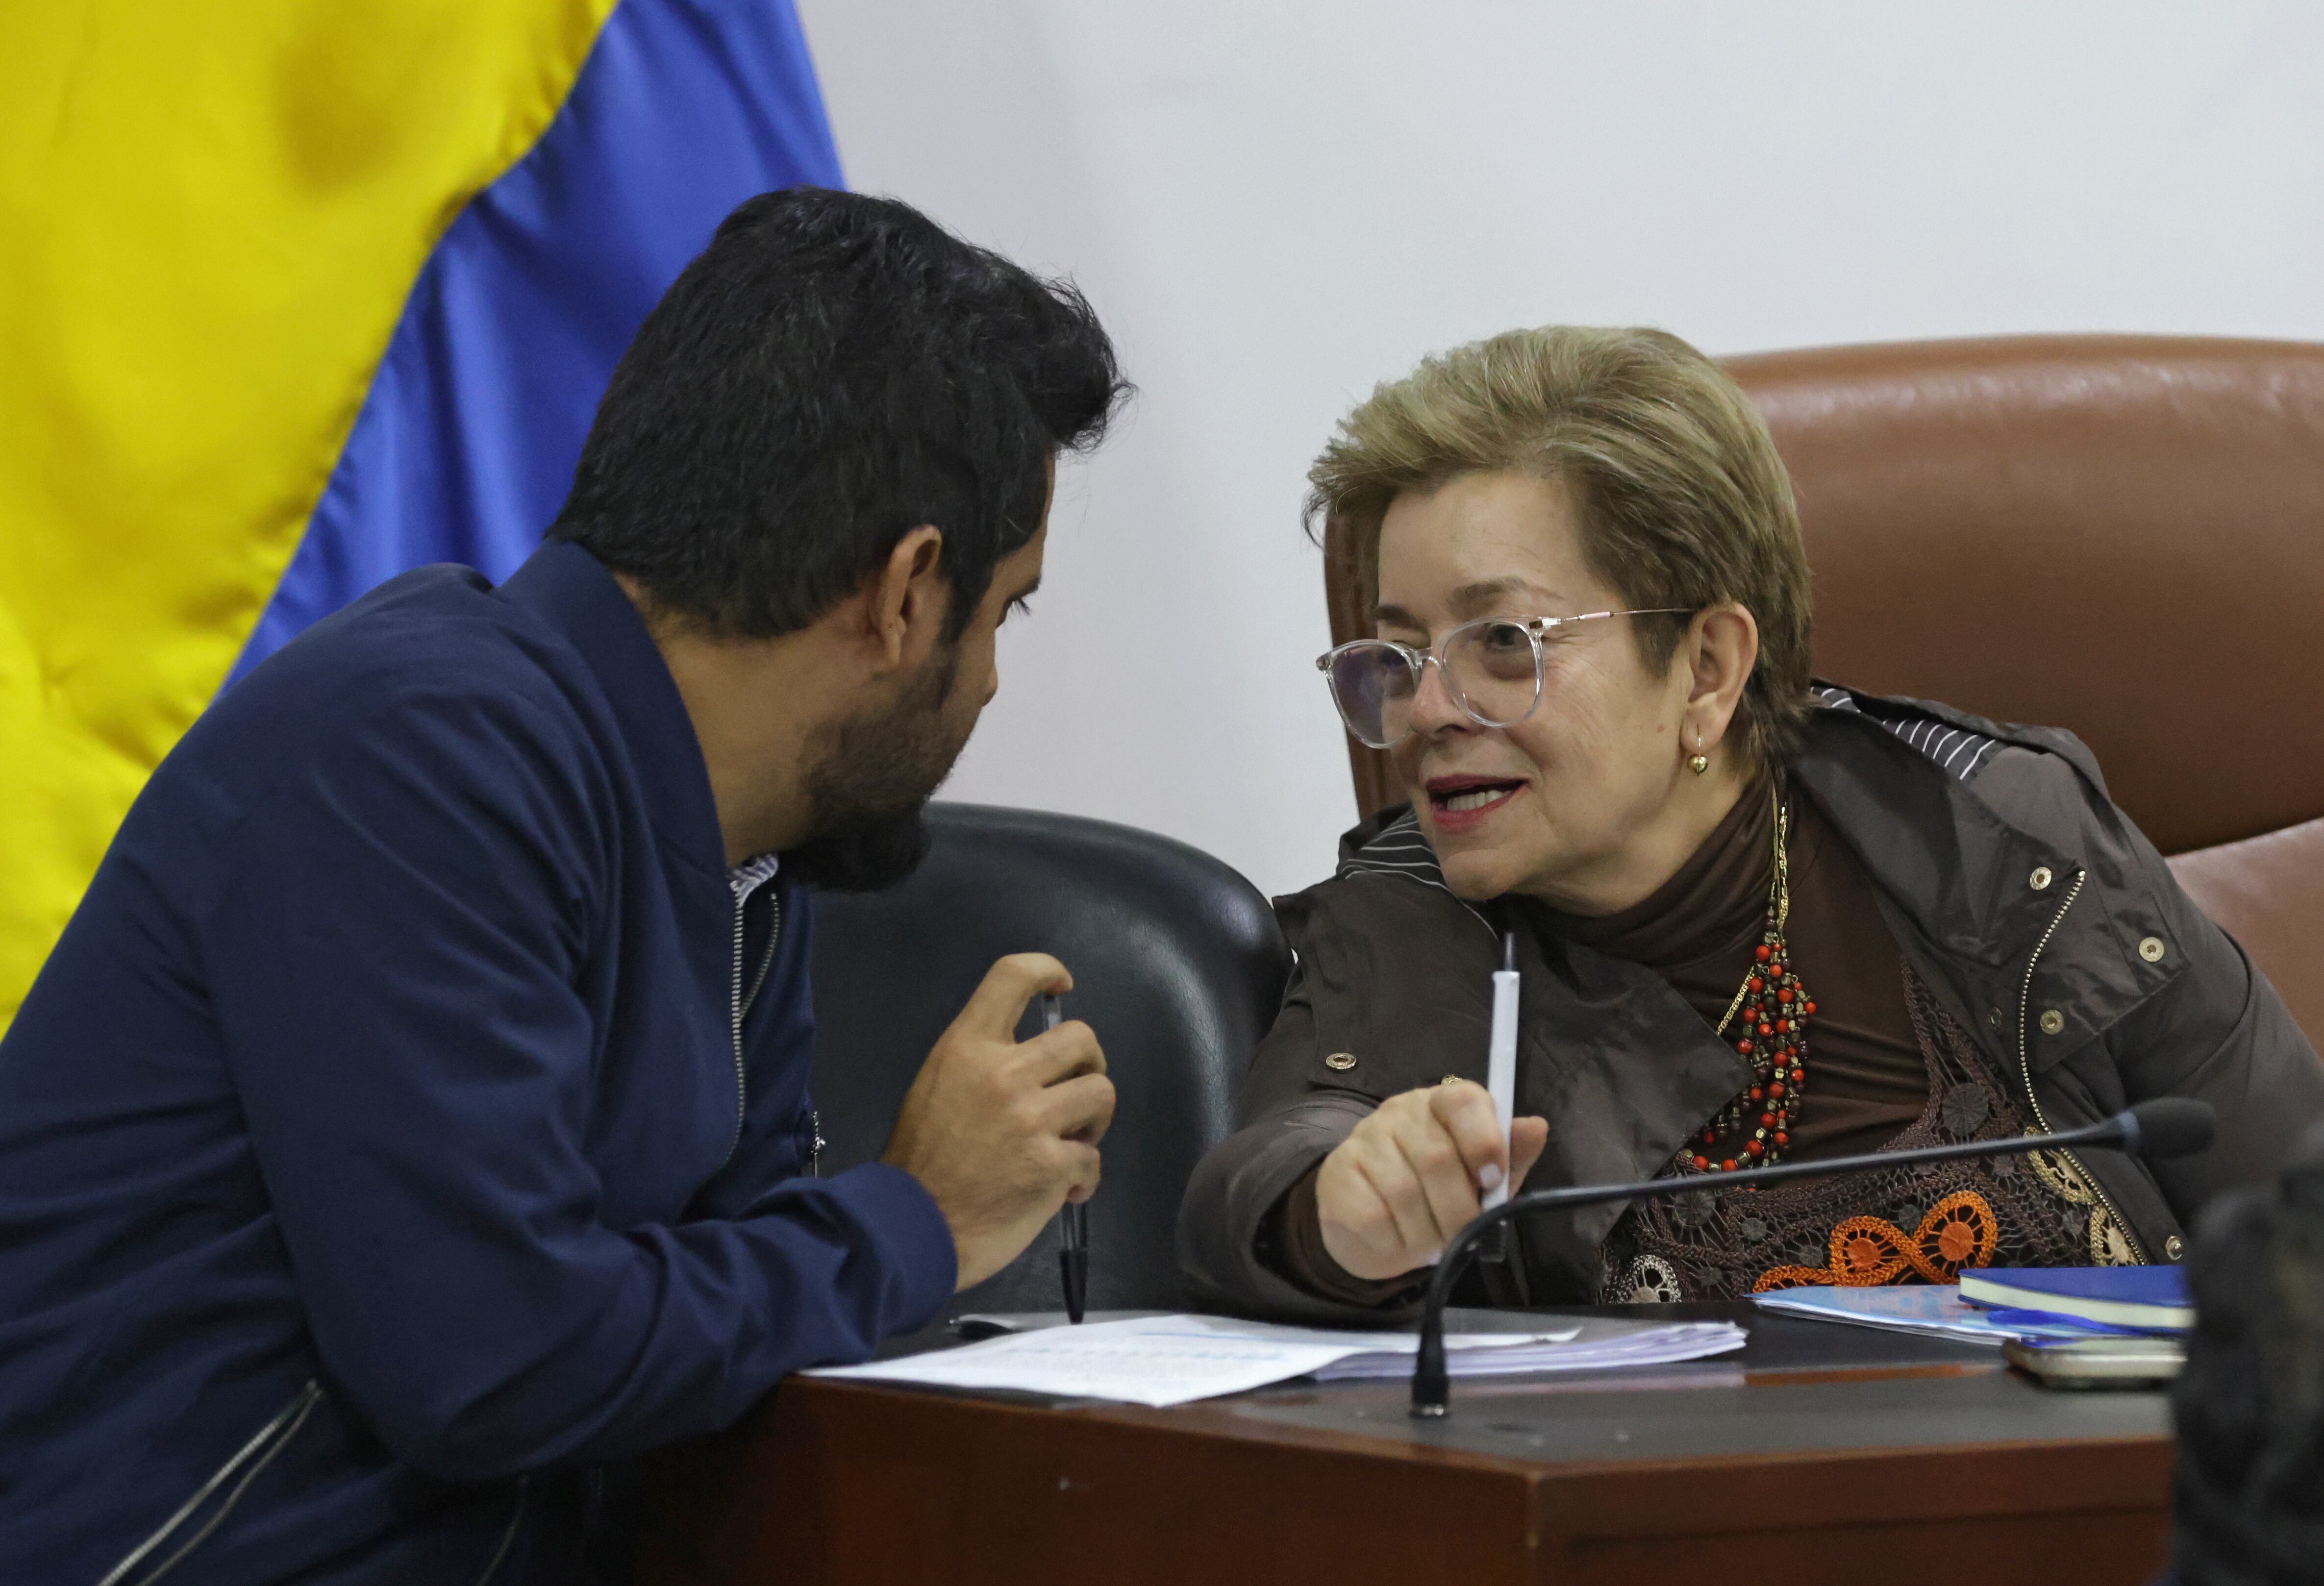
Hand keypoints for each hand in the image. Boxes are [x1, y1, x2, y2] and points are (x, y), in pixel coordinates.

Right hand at [882, 953, 1114, 1290]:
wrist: (909, 1229)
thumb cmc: (918, 1163)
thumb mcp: (935, 1089)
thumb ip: (980, 1067)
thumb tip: (1032, 1068)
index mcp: (967, 1048)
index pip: (1012, 977)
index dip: (1046, 969)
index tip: (1062, 984)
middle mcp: (1004, 1074)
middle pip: (1082, 1038)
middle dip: (1089, 1065)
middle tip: (1074, 1094)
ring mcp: (1031, 1120)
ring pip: (1101, 1093)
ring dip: (1093, 1121)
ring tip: (1072, 1143)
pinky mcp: (1052, 1165)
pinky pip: (1093, 1158)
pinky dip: (1083, 1178)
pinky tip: (1062, 1192)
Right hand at [1314, 1081, 1548, 1282]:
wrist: (1373, 1223)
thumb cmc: (1439, 1194)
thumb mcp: (1482, 1178)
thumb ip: (1510, 1155)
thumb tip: (1536, 1126)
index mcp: (1442, 1104)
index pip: (1463, 1101)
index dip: (1483, 1140)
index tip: (1492, 1181)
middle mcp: (1400, 1112)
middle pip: (1436, 1157)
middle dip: (1459, 1212)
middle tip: (1463, 1239)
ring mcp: (1363, 1139)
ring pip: (1404, 1192)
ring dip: (1428, 1234)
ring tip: (1434, 1246)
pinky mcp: (1337, 1174)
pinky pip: (1373, 1215)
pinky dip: (1395, 1242)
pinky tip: (1400, 1242)